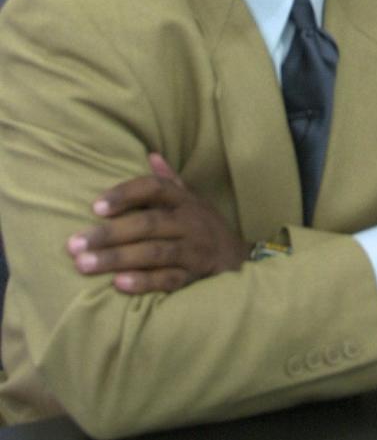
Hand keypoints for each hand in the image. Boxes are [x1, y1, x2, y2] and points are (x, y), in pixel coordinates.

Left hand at [66, 153, 247, 294]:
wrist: (238, 259)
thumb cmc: (205, 226)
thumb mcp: (192, 199)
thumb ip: (170, 180)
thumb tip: (151, 155)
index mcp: (185, 201)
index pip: (155, 189)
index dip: (126, 194)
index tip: (95, 206)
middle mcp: (190, 222)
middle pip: (148, 224)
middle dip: (110, 234)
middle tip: (74, 244)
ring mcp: (193, 250)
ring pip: (153, 253)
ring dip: (118, 258)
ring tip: (84, 265)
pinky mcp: (195, 276)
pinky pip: (169, 279)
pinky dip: (145, 282)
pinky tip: (119, 284)